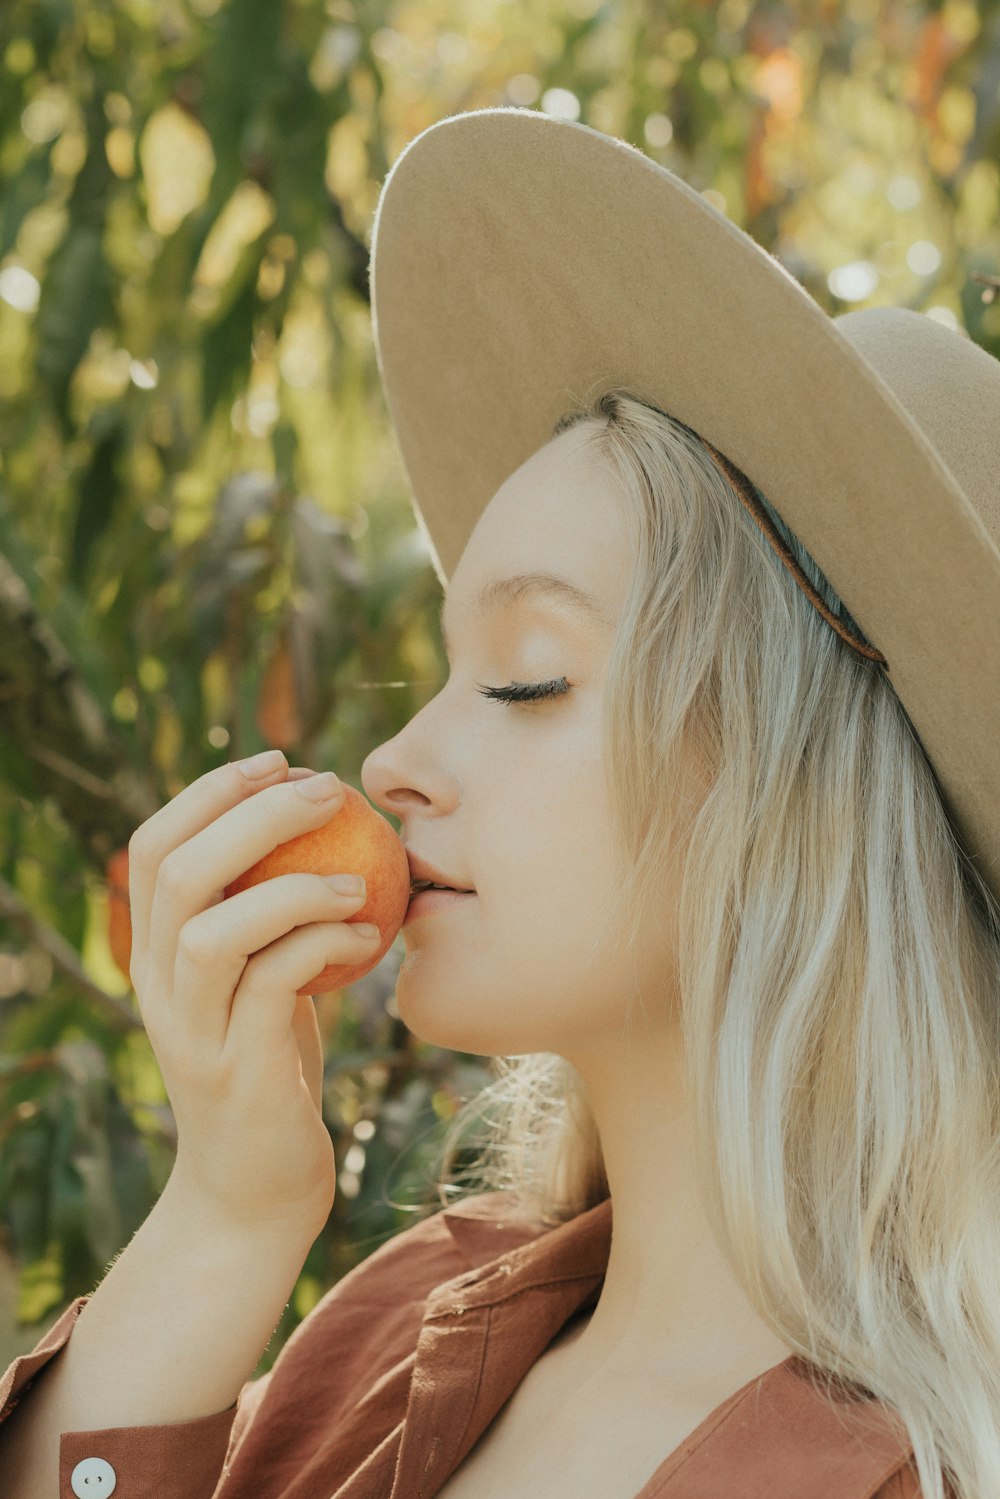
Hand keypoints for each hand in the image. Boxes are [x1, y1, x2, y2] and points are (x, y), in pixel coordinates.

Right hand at [126, 753, 379, 1235]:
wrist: (254, 1194)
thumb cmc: (272, 1072)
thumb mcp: (262, 983)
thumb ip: (270, 921)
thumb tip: (330, 834)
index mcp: (157, 954)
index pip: (154, 846)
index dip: (210, 792)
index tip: (279, 763)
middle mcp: (158, 988)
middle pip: (178, 870)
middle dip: (251, 814)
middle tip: (326, 791)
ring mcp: (191, 1032)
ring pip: (211, 930)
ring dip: (290, 885)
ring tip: (355, 879)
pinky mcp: (235, 1071)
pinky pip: (273, 986)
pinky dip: (322, 947)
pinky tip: (367, 940)